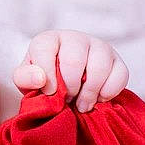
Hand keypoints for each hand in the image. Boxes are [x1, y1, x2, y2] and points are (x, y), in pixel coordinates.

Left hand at [11, 30, 127, 112]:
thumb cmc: (45, 82)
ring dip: (89, 93)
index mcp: (49, 40)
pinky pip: (120, 75)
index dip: (47, 75)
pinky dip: (108, 93)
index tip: (49, 92)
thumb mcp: (26, 81)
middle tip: (67, 101)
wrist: (67, 88)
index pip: (44, 49)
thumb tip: (40, 79)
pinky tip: (97, 99)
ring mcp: (99, 47)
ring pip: (100, 66)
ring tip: (81, 106)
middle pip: (74, 60)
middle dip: (70, 87)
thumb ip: (24, 78)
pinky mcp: (117, 61)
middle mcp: (75, 38)